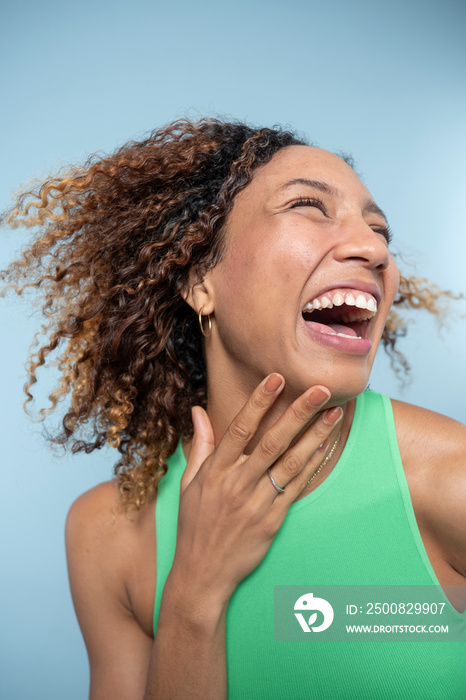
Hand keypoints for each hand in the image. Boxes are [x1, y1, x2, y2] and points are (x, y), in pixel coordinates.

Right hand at [170, 374, 342, 607]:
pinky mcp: (273, 521)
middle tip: (321, 388)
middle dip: (298, 412)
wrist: (203, 573)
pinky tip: (326, 446)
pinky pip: (297, 488)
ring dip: (315, 436)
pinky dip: (313, 465)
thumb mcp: (189, 483)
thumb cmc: (194, 525)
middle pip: (273, 441)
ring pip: (291, 463)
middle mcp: (237, 484)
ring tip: (334, 412)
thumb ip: (200, 444)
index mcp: (215, 472)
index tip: (276, 378)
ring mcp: (257, 503)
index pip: (239, 428)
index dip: (258, 402)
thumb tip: (198, 410)